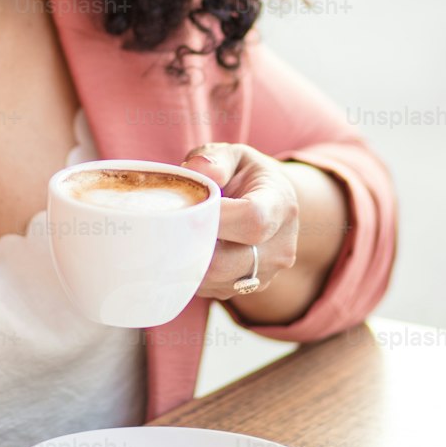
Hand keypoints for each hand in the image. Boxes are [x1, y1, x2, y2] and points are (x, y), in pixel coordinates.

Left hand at [180, 142, 298, 301]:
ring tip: (175, 233)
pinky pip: (209, 288)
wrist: (270, 205)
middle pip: (226, 262)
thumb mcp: (236, 156)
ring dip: (186, 259)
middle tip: (165, 224)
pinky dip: (190, 270)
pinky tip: (186, 247)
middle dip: (190, 243)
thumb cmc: (246, 176)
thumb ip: (216, 159)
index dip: (213, 217)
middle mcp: (279, 247)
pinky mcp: (244, 289)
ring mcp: (264, 275)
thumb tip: (196, 169)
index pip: (252, 220)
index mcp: (280, 206)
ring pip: (212, 280)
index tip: (186, 205)